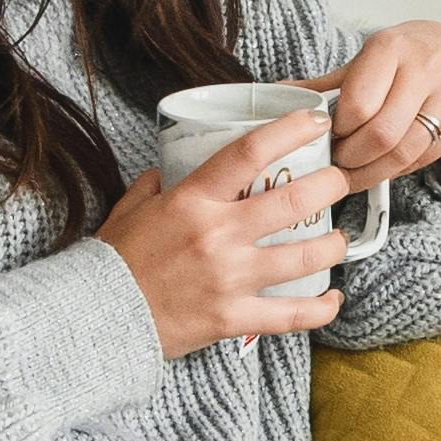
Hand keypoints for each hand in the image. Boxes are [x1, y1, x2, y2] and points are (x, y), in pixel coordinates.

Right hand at [96, 117, 353, 357]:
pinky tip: (332, 299)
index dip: (291, 131)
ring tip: (338, 240)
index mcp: (192, 200)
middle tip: (340, 182)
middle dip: (331, 186)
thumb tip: (170, 167)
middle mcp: (217, 235)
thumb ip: (156, 184)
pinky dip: (321, 308)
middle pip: (294, 201)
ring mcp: (230, 278)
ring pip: (305, 257)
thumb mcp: (131, 208)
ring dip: (333, 245)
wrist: (101, 319)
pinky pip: (293, 315)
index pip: (250, 153)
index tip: (317, 122)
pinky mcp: (235, 318)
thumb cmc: (115, 261)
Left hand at [324, 22, 440, 200]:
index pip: (358, 103)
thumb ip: (326, 85)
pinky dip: (395, 169)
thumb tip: (274, 96)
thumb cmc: (406, 58)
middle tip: (338, 161)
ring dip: (371, 172)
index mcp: (392, 46)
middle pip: (381, 133)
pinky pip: (423, 158)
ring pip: (404, 152)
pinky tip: (381, 166)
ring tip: (354, 172)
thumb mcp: (367, 62)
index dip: (338, 129)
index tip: (327, 136)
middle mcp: (427, 67)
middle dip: (352, 157)